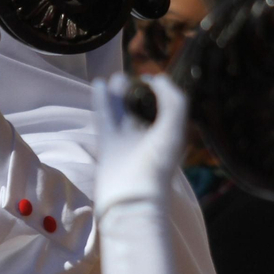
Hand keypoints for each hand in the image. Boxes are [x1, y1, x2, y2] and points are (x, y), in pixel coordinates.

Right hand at [93, 73, 188, 215]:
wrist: (132, 197)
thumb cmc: (157, 164)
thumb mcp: (174, 129)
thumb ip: (173, 101)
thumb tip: (158, 80)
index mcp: (168, 136)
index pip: (165, 109)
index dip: (159, 92)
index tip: (151, 78)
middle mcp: (148, 138)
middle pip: (141, 109)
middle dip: (136, 92)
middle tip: (130, 76)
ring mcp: (127, 142)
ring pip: (122, 112)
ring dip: (118, 94)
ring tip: (115, 78)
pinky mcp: (109, 146)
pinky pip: (105, 118)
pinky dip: (102, 101)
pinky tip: (100, 85)